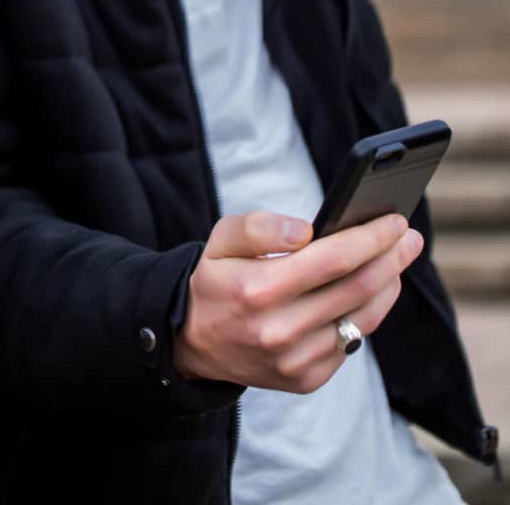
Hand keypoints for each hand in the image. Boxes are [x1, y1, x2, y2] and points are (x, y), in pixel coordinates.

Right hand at [174, 210, 423, 393]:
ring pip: (361, 319)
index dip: (370, 238)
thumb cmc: (216, 279)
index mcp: (258, 290)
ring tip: (397, 261)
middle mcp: (280, 331)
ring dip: (387, 286)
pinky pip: (350, 343)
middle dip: (391, 258)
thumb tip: (308, 230)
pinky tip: (371, 292)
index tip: (395, 221)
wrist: (193, 341)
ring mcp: (295, 361)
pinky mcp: (306, 379)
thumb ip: (262, 227)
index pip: (332, 259)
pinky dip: (366, 314)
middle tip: (409, 237)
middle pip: (356, 288)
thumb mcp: (222, 239)